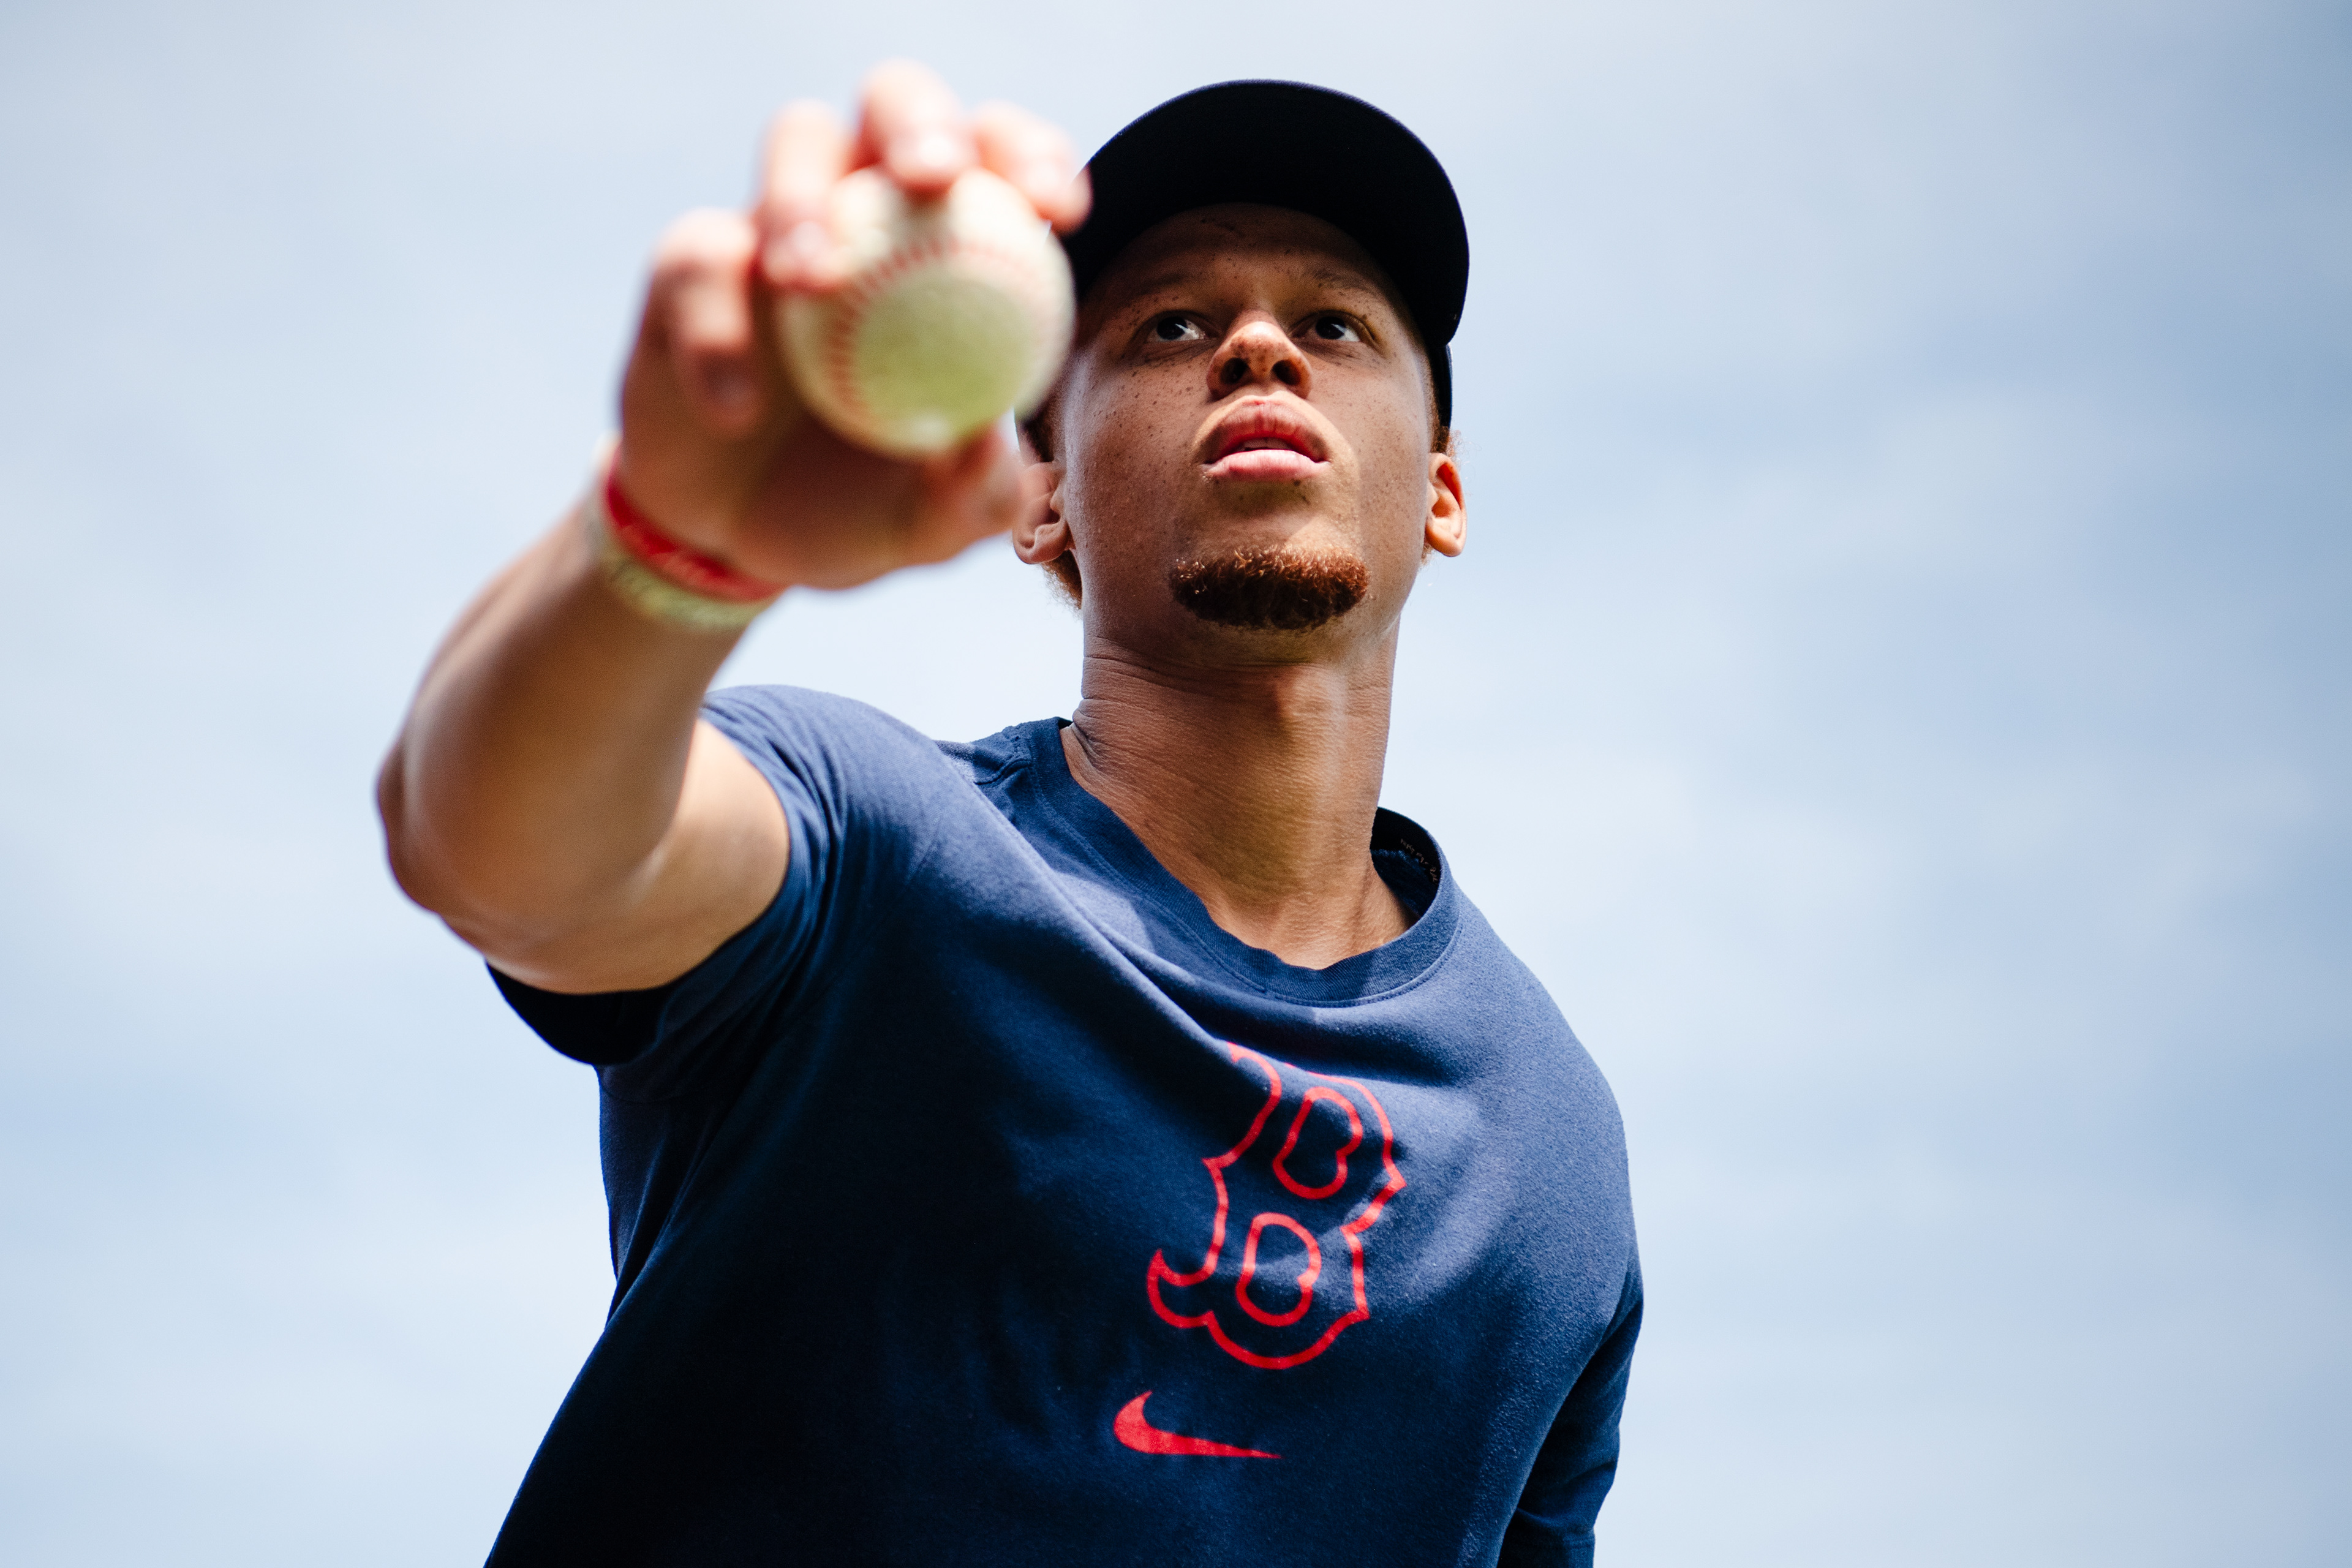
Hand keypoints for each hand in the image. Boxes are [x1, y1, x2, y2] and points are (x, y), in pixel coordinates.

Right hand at [611, 61, 1089, 591]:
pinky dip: (719, 331)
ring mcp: (774, 222)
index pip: (1003, 164)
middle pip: (898, 103)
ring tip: (813, 283)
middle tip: (934, 178)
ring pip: (796, 140)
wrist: (732, 542)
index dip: (1035, 158)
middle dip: (923, 120)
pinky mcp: (689, 261)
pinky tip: (736, 406)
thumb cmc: (855, 510)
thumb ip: (971, 493)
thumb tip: (991, 441)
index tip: (1059, 212)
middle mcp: (867, 208)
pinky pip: (700, 259)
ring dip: (805, 196)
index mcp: (950, 245)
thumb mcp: (926, 525)